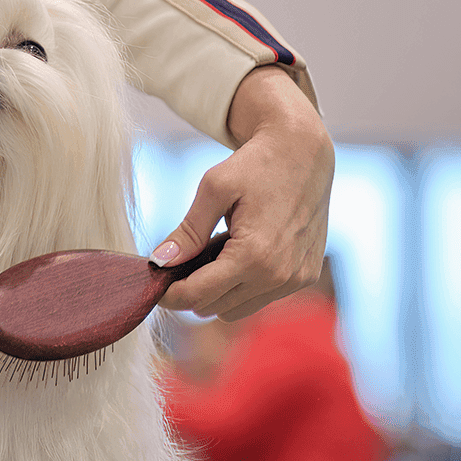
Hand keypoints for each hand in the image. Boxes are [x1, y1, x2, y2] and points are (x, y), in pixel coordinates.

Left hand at [153, 66, 333, 321]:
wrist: (304, 150)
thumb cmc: (256, 164)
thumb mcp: (214, 189)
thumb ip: (187, 232)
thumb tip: (159, 262)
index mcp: (253, 255)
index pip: (198, 295)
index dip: (170, 294)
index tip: (155, 282)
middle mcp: (278, 275)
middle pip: (214, 307)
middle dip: (192, 289)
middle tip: (182, 261)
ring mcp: (295, 279)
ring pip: (236, 310)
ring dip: (218, 290)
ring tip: (214, 253)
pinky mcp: (305, 276)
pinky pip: (260, 298)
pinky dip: (243, 285)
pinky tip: (239, 253)